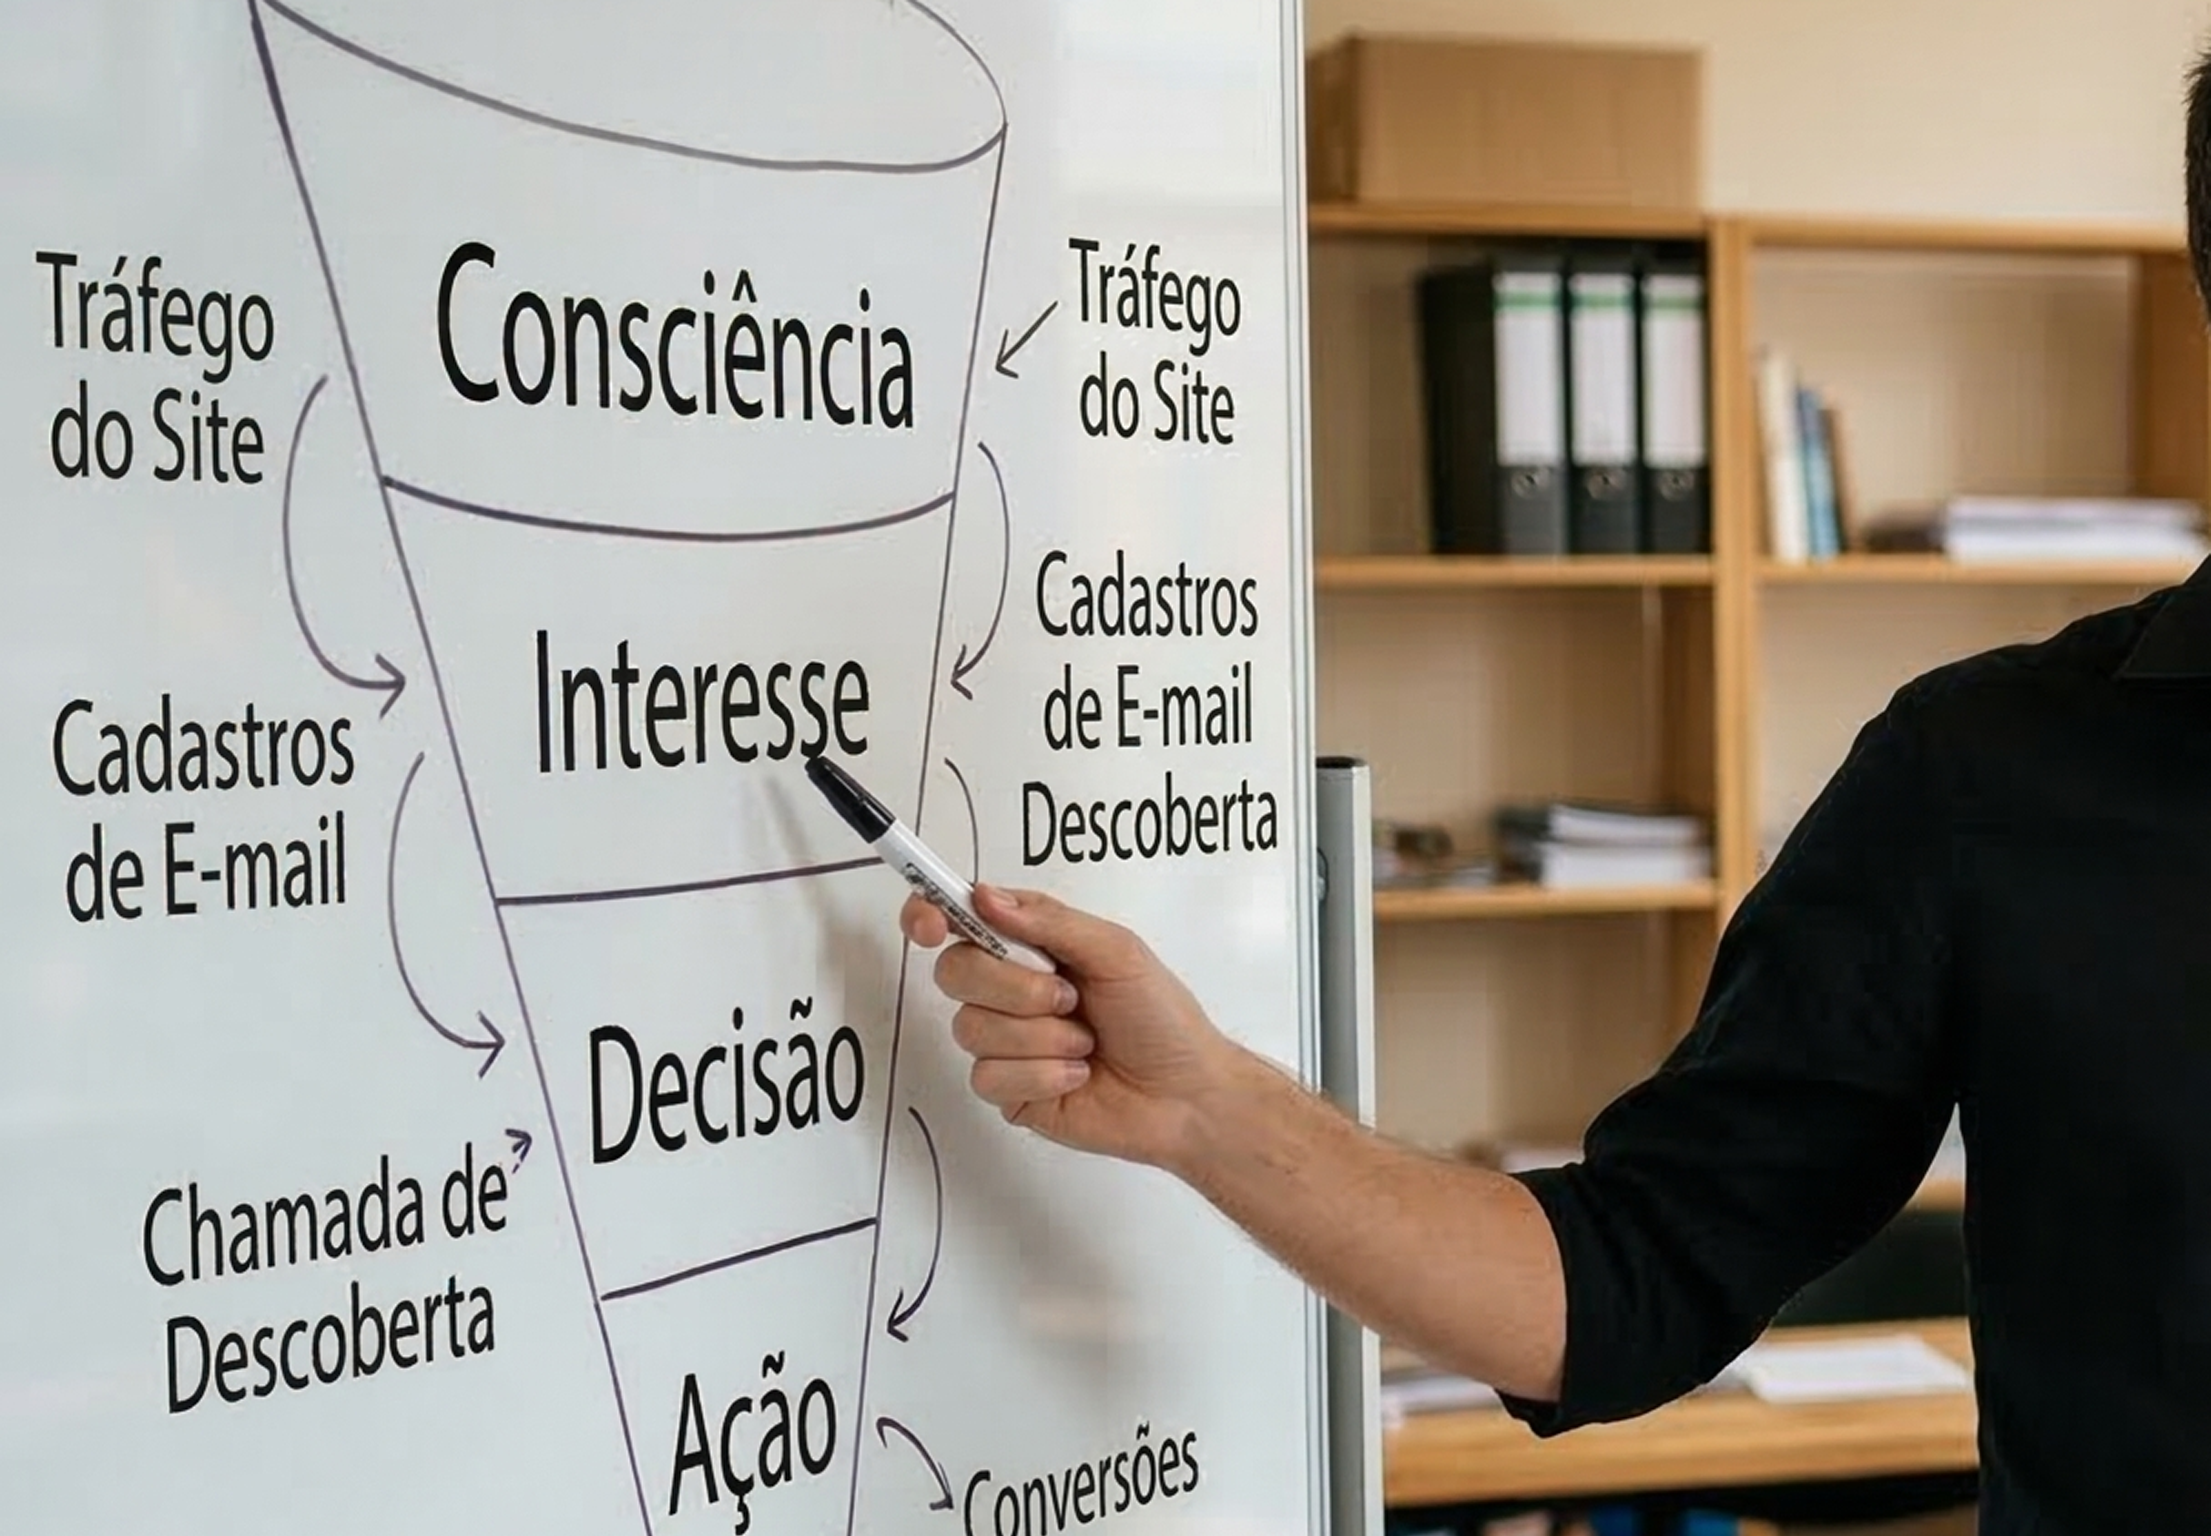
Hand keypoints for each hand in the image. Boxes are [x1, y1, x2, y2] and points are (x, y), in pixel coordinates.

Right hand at [902, 885, 1243, 1169]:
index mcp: (1031, 945)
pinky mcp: (1008, 1089)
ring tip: (1084, 1041)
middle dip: (1014, 987)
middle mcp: (1009, 989)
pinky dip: (1043, 1074)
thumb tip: (987, 897)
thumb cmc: (1161, 1019)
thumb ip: (1051, 922)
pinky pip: (989, 1075)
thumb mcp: (1117, 952)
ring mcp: (1005, 1042)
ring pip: (971, 1028)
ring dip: (1041, 1036)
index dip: (930, 915)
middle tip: (1068, 997)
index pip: (958, 918)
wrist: (1185, 1095)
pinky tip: (1077, 1074)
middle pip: (954, 971)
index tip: (934, 924)